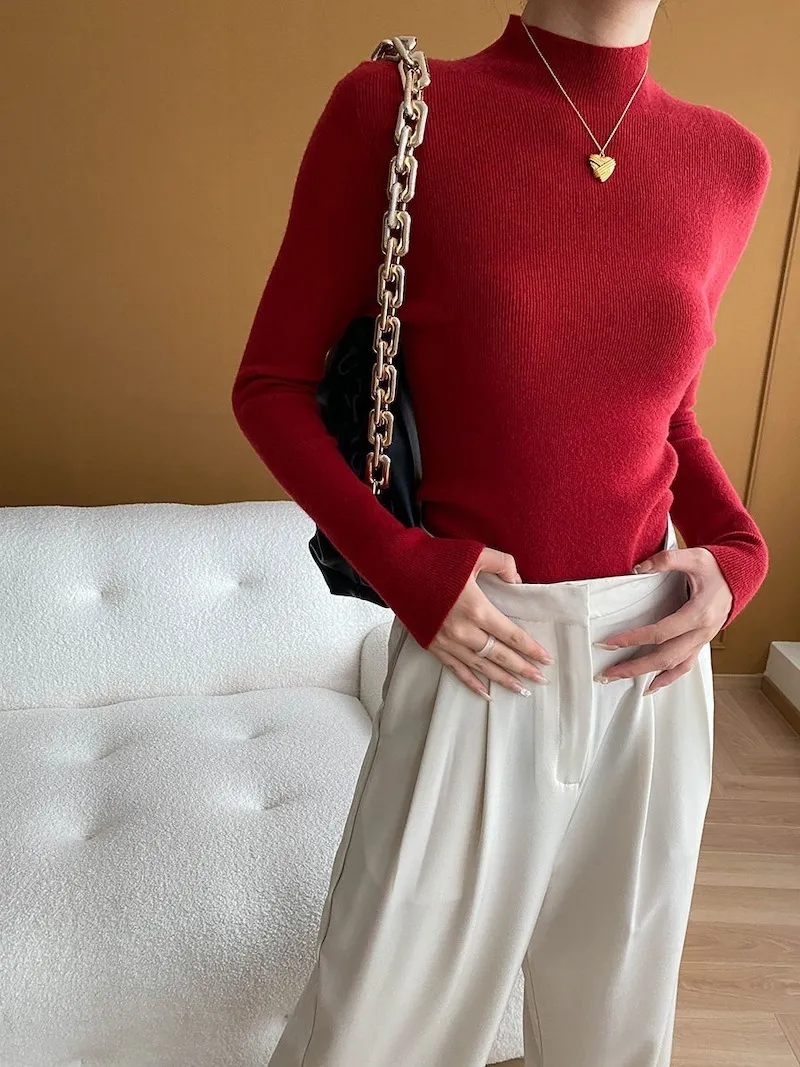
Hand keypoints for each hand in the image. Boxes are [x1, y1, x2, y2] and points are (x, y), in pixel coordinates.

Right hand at [429, 548, 554, 701]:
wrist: (396, 566)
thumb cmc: (436, 558)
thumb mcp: (475, 553)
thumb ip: (503, 564)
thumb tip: (517, 581)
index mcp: (476, 608)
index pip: (511, 635)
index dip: (530, 648)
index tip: (546, 659)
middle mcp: (462, 631)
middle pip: (499, 655)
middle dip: (523, 669)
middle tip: (541, 680)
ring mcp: (446, 641)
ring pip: (480, 667)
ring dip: (502, 680)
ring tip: (521, 690)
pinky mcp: (432, 645)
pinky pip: (456, 669)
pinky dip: (471, 682)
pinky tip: (486, 693)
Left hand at [594, 545, 731, 694]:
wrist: (741, 577)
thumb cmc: (718, 569)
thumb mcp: (694, 557)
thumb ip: (667, 560)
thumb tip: (638, 568)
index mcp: (699, 614)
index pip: (660, 632)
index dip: (633, 639)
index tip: (610, 643)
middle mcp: (701, 632)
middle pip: (664, 656)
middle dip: (634, 666)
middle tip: (608, 671)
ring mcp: (702, 641)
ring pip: (673, 666)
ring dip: (645, 674)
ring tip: (620, 678)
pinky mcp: (700, 643)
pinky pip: (684, 667)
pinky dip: (667, 679)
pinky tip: (650, 686)